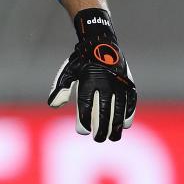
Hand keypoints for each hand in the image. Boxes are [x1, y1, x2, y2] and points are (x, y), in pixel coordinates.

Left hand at [47, 8, 136, 141]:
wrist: (101, 44)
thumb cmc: (81, 63)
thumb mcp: (68, 72)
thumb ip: (60, 89)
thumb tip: (53, 105)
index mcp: (88, 81)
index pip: (86, 106)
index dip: (85, 120)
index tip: (83, 131)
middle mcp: (105, 83)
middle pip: (104, 111)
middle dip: (101, 128)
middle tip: (98, 139)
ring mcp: (118, 84)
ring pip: (119, 109)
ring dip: (116, 125)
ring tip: (113, 137)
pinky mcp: (129, 84)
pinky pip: (131, 102)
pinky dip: (128, 114)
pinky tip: (125, 125)